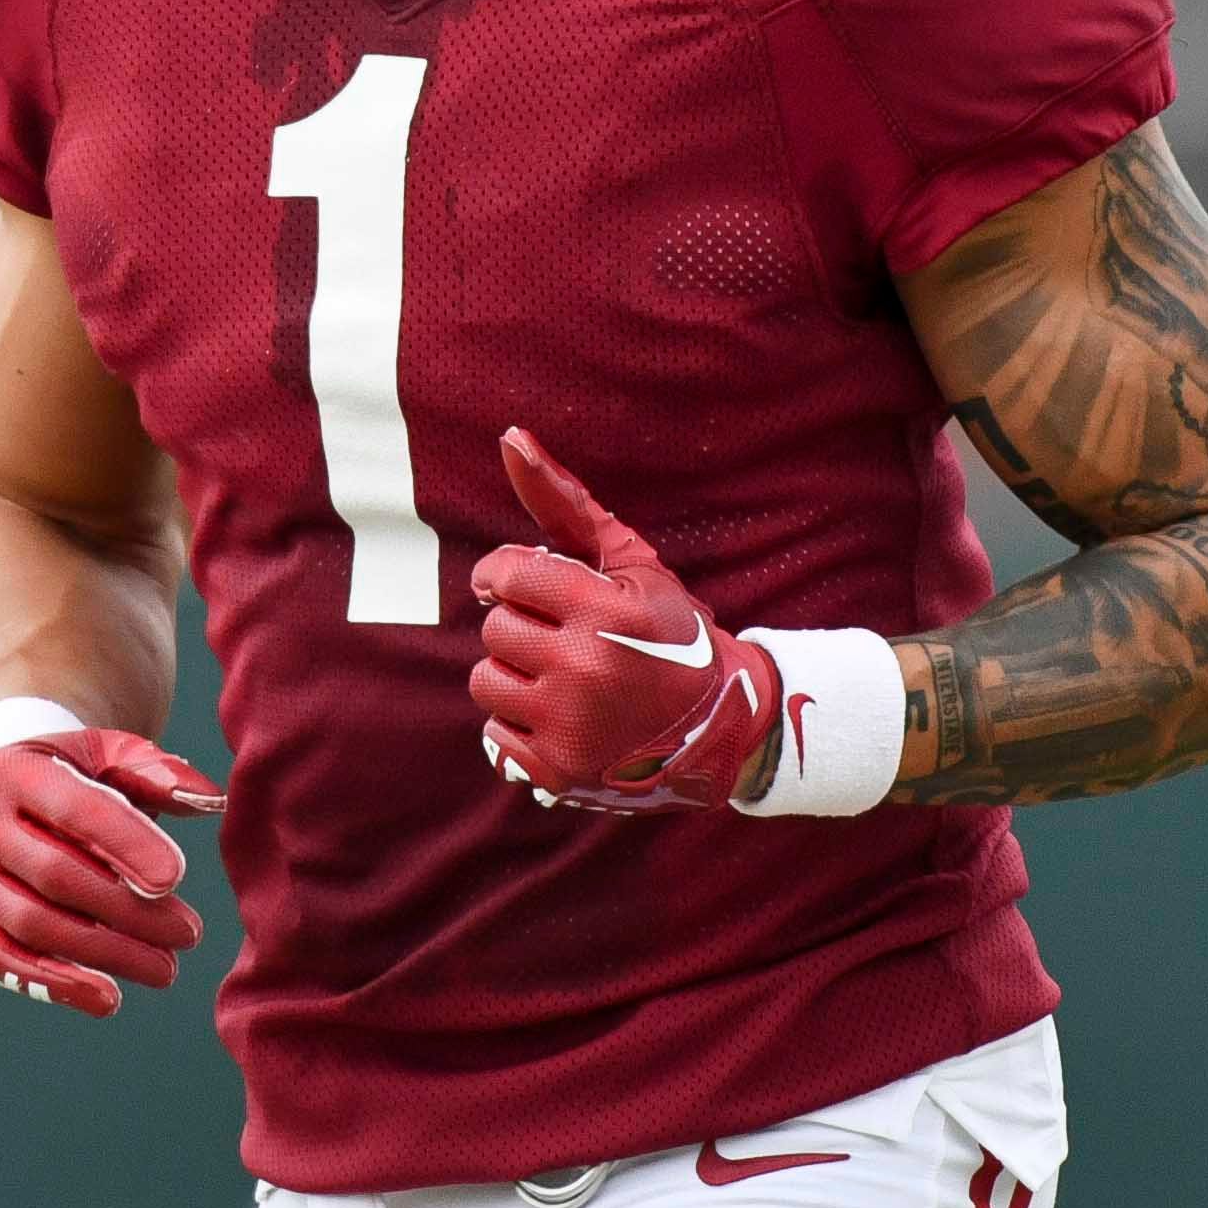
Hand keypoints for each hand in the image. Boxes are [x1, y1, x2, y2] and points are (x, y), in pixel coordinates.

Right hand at [0, 726, 222, 1015]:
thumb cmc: (66, 776)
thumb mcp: (106, 756)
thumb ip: (157, 774)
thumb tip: (212, 801)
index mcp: (16, 770)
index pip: (74, 809)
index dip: (126, 844)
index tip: (176, 878)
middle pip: (57, 876)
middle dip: (128, 911)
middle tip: (188, 933)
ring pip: (34, 925)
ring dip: (105, 953)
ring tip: (165, 968)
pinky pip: (7, 962)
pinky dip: (59, 985)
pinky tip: (110, 998)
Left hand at [469, 428, 784, 814]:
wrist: (721, 727)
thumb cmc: (668, 633)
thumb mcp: (631, 563)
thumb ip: (564, 502)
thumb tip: (508, 435)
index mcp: (606, 609)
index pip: (507, 573)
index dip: (514, 576)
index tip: (533, 587)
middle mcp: (586, 667)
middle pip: (495, 628)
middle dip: (524, 627)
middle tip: (569, 640)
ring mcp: (571, 726)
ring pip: (486, 680)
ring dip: (515, 676)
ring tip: (563, 678)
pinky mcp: (559, 772)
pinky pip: (495, 736)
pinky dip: (521, 726)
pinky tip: (565, 720)